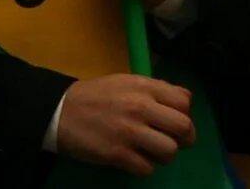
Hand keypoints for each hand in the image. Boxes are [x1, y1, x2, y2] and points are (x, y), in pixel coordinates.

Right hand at [54, 74, 195, 174]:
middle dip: (185, 139)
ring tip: (153, 151)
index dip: (185, 114)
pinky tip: (135, 159)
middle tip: (175, 141)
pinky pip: (147, 168)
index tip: (176, 121)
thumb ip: (157, 89)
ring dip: (165, 155)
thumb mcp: (128, 82)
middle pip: (183, 127)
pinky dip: (145, 167)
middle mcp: (141, 108)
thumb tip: (186, 100)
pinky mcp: (118, 154)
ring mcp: (130, 132)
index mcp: (144, 87)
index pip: (184, 102)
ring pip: (170, 151)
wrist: (62, 111)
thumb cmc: (98, 96)